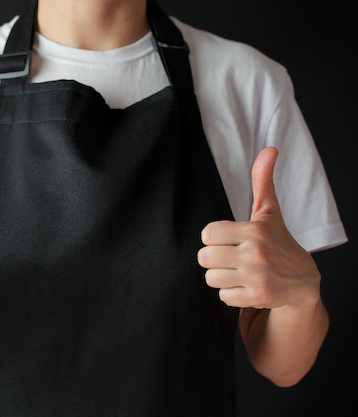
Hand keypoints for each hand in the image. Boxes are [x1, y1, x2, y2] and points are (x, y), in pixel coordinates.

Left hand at [197, 147, 320, 308]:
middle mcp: (255, 254)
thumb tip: (270, 149)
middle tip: (230, 256)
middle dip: (213, 258)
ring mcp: (256, 277)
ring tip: (237, 271)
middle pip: (203, 257)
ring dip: (220, 276)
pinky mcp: (257, 297)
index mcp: (254, 230)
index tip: (227, 238)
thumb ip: (262, 181)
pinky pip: (222, 296)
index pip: (207, 233)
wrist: (304, 282)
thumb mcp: (269, 212)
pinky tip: (245, 285)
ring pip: (210, 278)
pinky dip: (230, 293)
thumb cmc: (279, 242)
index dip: (213, 237)